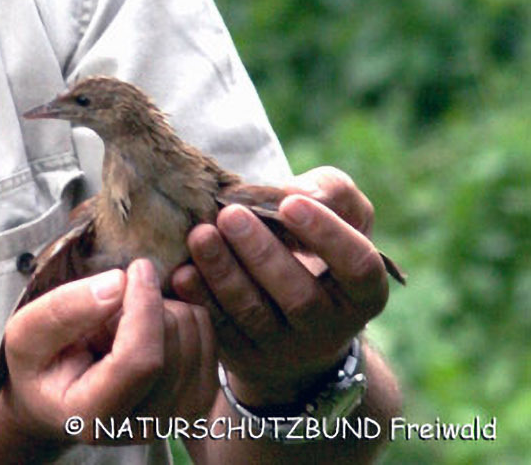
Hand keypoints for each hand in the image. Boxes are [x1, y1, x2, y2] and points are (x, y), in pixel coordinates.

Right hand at [1, 259, 217, 444]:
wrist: (54, 399)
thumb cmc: (38, 365)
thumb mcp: (26, 332)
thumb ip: (64, 310)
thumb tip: (119, 283)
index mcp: (95, 417)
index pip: (140, 360)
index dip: (144, 306)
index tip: (136, 267)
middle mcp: (142, 427)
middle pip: (173, 345)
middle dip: (145, 305)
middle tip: (108, 310)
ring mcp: (175, 419)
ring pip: (195, 336)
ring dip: (162, 311)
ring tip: (122, 324)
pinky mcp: (195, 402)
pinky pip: (208, 338)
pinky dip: (182, 317)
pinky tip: (148, 326)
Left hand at [171, 167, 390, 405]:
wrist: (294, 317)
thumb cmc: (316, 248)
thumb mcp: (340, 216)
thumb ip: (333, 192)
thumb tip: (301, 193)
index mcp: (364, 292)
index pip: (358, 267)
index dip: (327, 236)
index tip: (290, 203)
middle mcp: (330, 326)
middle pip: (299, 296)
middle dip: (261, 253)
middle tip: (231, 214)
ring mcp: (286, 347)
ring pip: (254, 315)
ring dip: (224, 274)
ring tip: (200, 235)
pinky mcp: (245, 354)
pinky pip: (221, 329)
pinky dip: (200, 299)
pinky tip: (182, 272)